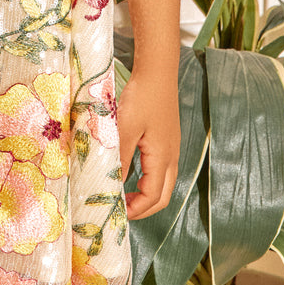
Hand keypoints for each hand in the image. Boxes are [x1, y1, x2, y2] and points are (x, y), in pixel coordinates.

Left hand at [117, 69, 179, 219]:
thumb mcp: (125, 129)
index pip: (153, 198)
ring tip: (123, 195)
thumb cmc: (142, 98)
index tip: (116, 212)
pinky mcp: (167, 140)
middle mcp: (171, 157)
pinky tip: (130, 173)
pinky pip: (160, 170)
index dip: (136, 210)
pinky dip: (147, 181)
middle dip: (143, 209)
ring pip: (163, 184)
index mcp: (163, 158)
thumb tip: (112, 186)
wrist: (157, 72)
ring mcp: (171, 149)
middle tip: (121, 210)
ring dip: (145, 195)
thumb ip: (120, 159)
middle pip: (163, 196)